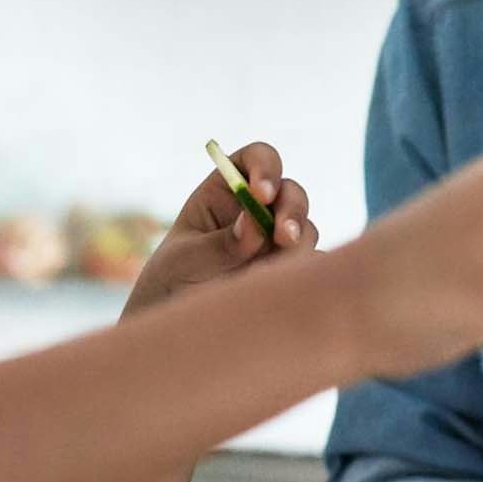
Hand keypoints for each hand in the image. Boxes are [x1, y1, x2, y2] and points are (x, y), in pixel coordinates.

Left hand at [123, 139, 316, 316]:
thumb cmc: (172, 278)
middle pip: (291, 192)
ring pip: (305, 229)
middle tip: (282, 237)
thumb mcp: (185, 260)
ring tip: (269, 272)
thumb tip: (254, 225)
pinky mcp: (288, 268)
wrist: (179, 323)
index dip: (265, 168)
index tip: (261, 194)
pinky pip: (309, 265)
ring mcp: (277, 239)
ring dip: (297, 244)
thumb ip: (219, 243)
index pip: (257, 159)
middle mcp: (258, 209)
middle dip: (291, 211)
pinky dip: (302, 273)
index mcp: (227, 189)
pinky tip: (278, 289)